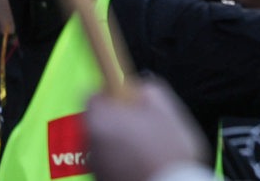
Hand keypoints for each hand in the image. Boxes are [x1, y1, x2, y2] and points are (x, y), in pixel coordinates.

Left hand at [84, 80, 203, 180]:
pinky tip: (144, 161)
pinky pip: (110, 162)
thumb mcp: (168, 112)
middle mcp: (91, 143)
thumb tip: (142, 88)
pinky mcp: (103, 179)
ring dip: (121, 140)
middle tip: (145, 122)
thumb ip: (150, 91)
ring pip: (106, 142)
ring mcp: (96, 165)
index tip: (128, 94)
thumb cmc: (166, 156)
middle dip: (119, 118)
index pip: (94, 94)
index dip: (113, 91)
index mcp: (102, 120)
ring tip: (148, 146)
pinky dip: (123, 159)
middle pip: (100, 120)